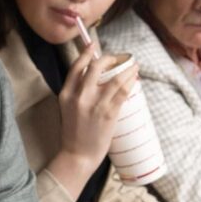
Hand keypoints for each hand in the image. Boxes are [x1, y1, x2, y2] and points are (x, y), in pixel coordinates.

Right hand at [56, 45, 136, 173]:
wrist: (77, 155)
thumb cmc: (73, 133)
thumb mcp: (67, 108)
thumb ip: (76, 92)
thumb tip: (93, 77)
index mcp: (66, 94)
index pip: (76, 67)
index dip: (86, 53)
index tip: (94, 46)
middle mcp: (79, 96)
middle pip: (96, 67)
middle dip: (110, 58)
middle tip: (119, 58)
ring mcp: (95, 104)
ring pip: (115, 78)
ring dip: (127, 69)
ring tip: (134, 65)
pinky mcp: (108, 113)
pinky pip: (122, 92)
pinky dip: (130, 82)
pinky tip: (135, 78)